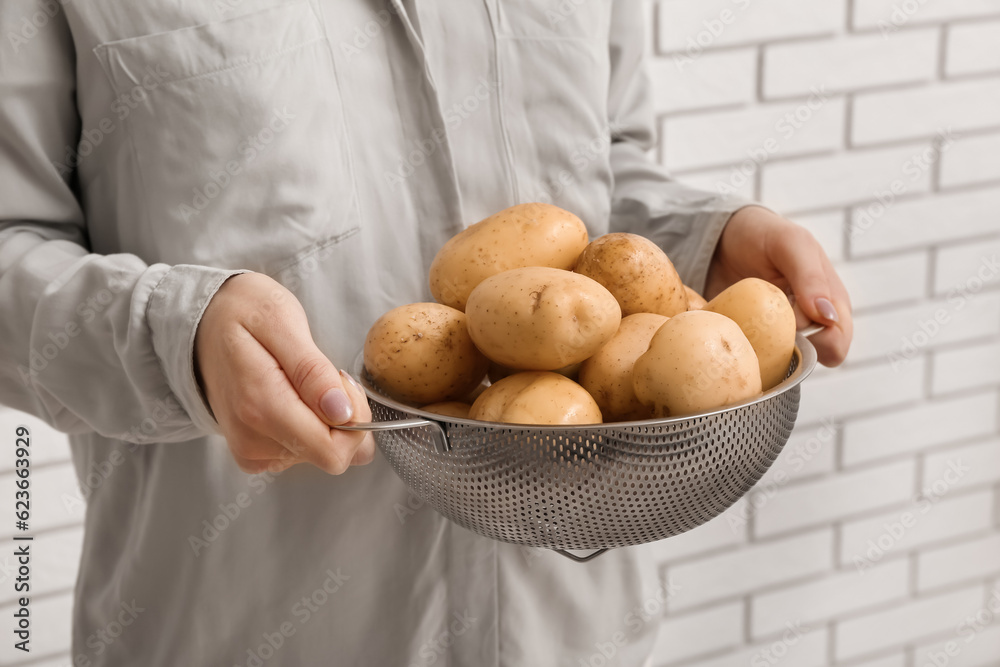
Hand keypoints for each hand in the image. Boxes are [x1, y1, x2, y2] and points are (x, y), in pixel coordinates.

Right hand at [194, 273, 373, 473]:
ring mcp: (250, 450)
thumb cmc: (243, 313)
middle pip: (331, 455)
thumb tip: (342, 414)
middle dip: (344, 417)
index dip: (355, 420)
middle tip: (325, 374)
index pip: (332, 452)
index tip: (341, 382)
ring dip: (325, 418)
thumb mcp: (282, 321)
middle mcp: (252, 438)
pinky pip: (302, 453)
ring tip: (301, 379)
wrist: (201, 321)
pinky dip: (309, 426)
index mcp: (261, 407)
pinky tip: (293, 397)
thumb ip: (313, 371)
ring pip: (319, 453)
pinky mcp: (252, 453)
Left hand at [705, 206, 851, 366]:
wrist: (723, 237)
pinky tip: (733, 331)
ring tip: (747, 323)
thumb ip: (811, 277)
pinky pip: (752, 360)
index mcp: (831, 304)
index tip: (793, 322)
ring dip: (764, 353)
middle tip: (766, 321)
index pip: (837, 343)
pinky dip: (743, 352)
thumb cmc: (766, 236)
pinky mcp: (752, 341)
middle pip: (809, 359)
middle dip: (788, 348)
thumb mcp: (792, 244)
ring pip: (780, 364)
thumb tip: (827, 317)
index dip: (818, 341)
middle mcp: (809, 326)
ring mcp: (779, 336)